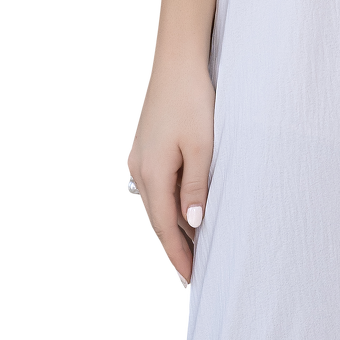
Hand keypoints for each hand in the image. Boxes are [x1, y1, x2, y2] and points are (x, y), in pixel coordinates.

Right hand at [126, 48, 214, 287]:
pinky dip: (166, 204)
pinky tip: (181, 210)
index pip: (164, 228)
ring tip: (190, 249)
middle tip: (191, 274)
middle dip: (173, 248)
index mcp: (152, 172)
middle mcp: (137, 168)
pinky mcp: (142, 146)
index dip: (178, 255)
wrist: (176, 60)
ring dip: (170, 227)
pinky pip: (153, 186)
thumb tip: (193, 224)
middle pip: (154, 220)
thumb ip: (197, 188)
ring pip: (153, 204)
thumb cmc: (193, 99)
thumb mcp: (203, 147)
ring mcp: (136, 156)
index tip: (191, 279)